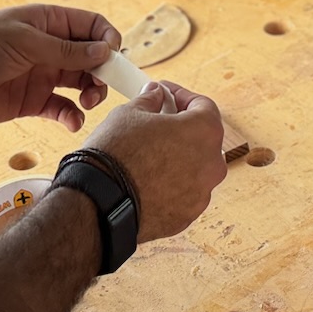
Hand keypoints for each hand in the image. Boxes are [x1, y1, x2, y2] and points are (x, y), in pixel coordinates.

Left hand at [0, 5, 118, 130]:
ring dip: (93, 93)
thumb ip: (65, 50)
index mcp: (48, 23)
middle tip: (103, 87)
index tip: (113, 58)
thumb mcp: (23, 41)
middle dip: (105, 71)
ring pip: (82, 83)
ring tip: (88, 103)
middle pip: (93, 57)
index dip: (108, 40)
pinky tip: (72, 121)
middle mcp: (50, 48)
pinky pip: (62, 109)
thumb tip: (105, 51)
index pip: (92, 26)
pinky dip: (72, 116)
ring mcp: (42, 75)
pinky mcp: (31, 101)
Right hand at [83, 80, 225, 241]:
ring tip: (149, 153)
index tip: (165, 94)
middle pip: (203, 139)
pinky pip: (183, 194)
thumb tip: (154, 95)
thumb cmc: (117, 155)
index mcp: (205, 132)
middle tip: (157, 122)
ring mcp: (201, 194)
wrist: (100, 203)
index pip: (204, 105)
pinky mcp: (187, 217)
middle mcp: (212, 164)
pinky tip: (147, 180)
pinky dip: (170, 185)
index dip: (182, 96)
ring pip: (194, 169)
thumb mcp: (129, 114)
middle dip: (181, 128)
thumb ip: (149, 100)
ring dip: (177, 159)